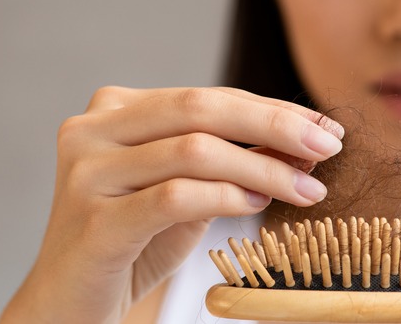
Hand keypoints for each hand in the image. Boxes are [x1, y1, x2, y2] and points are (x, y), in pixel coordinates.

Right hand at [0, 86, 343, 322]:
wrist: (71, 302)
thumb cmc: (136, 241)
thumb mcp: (192, 190)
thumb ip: (236, 160)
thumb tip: (305, 140)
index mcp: (117, 109)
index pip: (208, 97)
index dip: (272, 110)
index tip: (323, 127)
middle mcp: (94, 129)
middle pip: (201, 110)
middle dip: (276, 126)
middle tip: (328, 146)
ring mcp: (87, 172)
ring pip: (194, 151)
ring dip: (263, 170)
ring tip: (304, 188)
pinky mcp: (94, 220)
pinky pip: (176, 197)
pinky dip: (227, 198)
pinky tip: (257, 207)